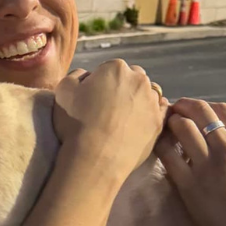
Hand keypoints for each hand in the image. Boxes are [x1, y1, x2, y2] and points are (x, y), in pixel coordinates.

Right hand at [51, 59, 166, 184]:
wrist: (95, 157)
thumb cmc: (76, 122)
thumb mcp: (63, 90)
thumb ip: (77, 75)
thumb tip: (88, 76)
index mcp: (116, 68)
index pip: (111, 68)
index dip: (103, 82)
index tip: (96, 97)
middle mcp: (139, 80)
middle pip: (134, 78)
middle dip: (124, 87)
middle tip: (111, 107)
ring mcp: (152, 101)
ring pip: (149, 93)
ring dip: (140, 99)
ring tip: (125, 117)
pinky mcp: (159, 122)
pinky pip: (162, 110)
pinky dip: (154, 112)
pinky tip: (142, 121)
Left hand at [160, 98, 225, 225]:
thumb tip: (220, 134)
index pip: (221, 109)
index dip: (203, 106)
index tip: (195, 111)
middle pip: (199, 110)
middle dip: (183, 106)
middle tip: (175, 111)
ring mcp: (206, 162)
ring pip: (181, 126)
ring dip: (172, 122)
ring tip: (167, 127)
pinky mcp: (188, 182)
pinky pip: (167, 152)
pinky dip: (162, 144)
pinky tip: (161, 146)